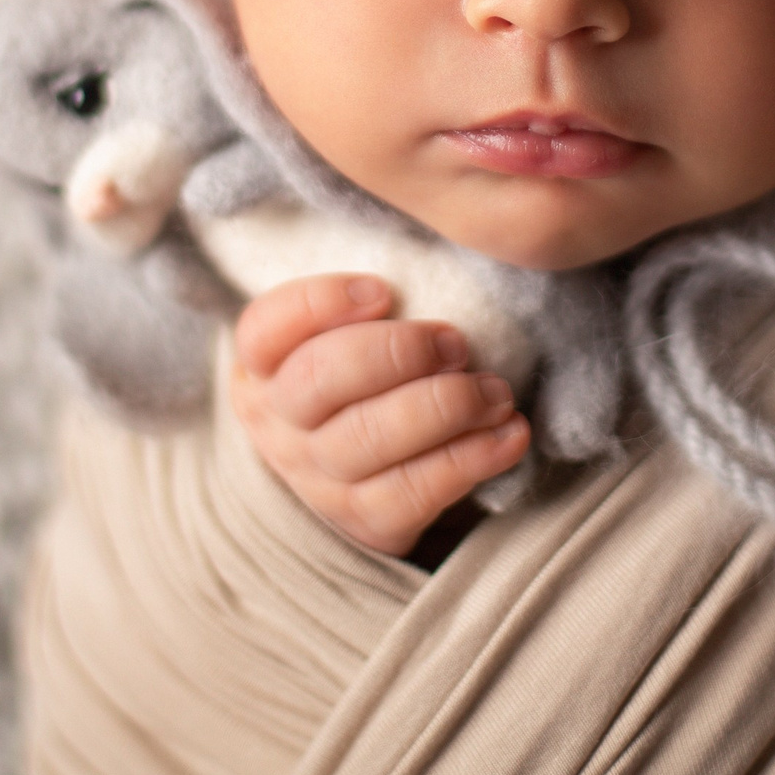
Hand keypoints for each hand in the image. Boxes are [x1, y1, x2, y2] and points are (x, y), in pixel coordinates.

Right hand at [228, 274, 530, 556]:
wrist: (365, 474)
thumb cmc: (368, 375)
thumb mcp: (347, 332)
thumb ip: (372, 302)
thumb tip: (439, 254)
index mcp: (264, 364)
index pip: (267, 328)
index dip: (320, 304)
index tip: (383, 290)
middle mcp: (280, 421)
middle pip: (319, 380)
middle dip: (397, 354)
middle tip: (456, 342)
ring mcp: (318, 477)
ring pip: (368, 442)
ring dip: (444, 408)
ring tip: (496, 391)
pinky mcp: (366, 521)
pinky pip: (413, 493)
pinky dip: (469, 460)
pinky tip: (509, 435)